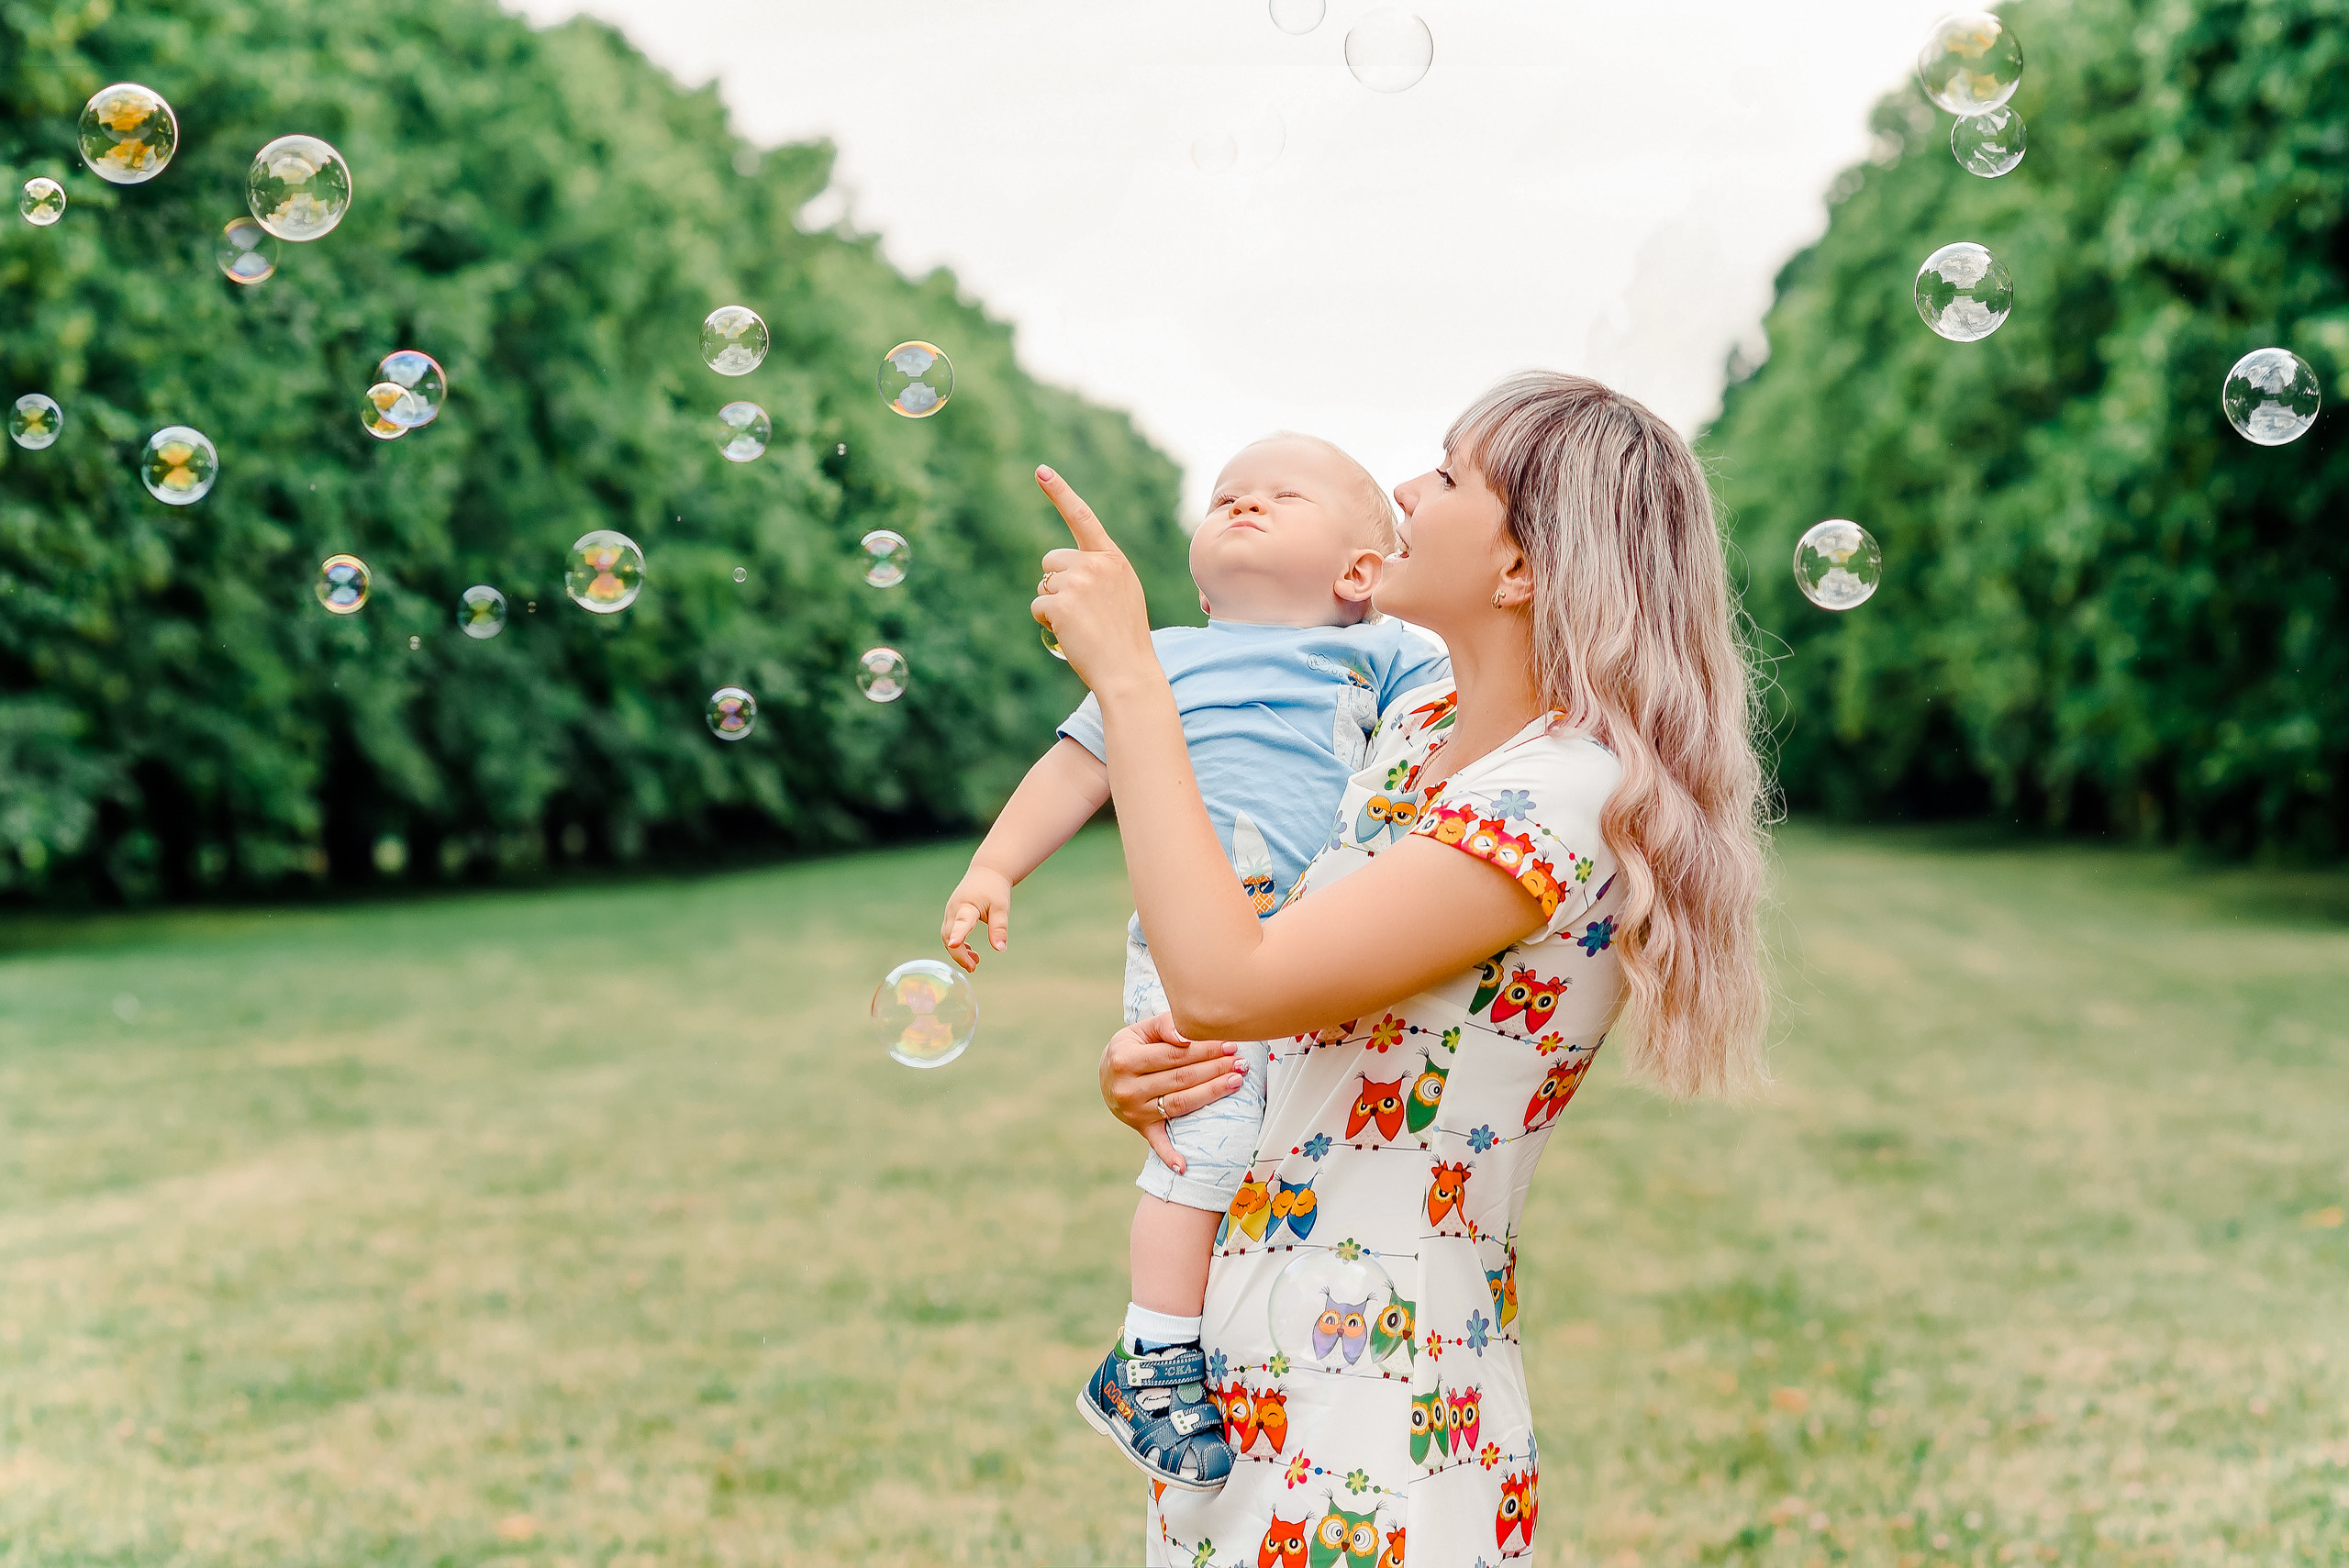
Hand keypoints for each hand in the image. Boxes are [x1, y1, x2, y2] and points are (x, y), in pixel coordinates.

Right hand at [941, 866, 1012, 971]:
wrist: (987, 872)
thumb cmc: (994, 888)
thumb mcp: (1001, 907)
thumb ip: (999, 928)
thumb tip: (1000, 949)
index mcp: (966, 905)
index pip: (961, 922)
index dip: (957, 934)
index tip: (954, 944)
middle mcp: (954, 909)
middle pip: (949, 935)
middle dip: (958, 953)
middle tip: (973, 967)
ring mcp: (950, 912)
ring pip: (948, 935)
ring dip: (958, 951)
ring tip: (975, 963)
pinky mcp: (952, 914)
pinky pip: (950, 932)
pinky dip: (959, 944)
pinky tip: (971, 952)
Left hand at [1031, 466, 1156, 691]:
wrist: (1129, 670)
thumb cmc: (1124, 637)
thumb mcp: (1122, 592)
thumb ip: (1099, 572)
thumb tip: (1059, 569)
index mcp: (1112, 558)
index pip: (1082, 517)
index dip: (1059, 492)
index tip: (1040, 470)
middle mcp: (1095, 564)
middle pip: (1052, 560)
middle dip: (1057, 582)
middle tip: (1082, 611)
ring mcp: (1077, 583)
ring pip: (1044, 584)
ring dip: (1052, 603)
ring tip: (1080, 624)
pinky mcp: (1060, 604)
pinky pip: (1038, 606)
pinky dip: (1047, 621)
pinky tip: (1070, 633)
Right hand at [1100, 1012, 1244, 1173]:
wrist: (1106, 1075)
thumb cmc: (1130, 1048)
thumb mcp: (1140, 1031)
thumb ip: (1165, 1026)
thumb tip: (1187, 1035)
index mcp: (1125, 1060)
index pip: (1175, 1055)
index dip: (1205, 1049)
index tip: (1230, 1045)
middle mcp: (1127, 1089)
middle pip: (1181, 1079)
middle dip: (1215, 1069)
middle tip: (1241, 1062)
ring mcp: (1134, 1111)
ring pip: (1180, 1103)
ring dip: (1211, 1093)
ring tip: (1236, 1081)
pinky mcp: (1140, 1128)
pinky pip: (1157, 1143)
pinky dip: (1170, 1156)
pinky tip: (1185, 1166)